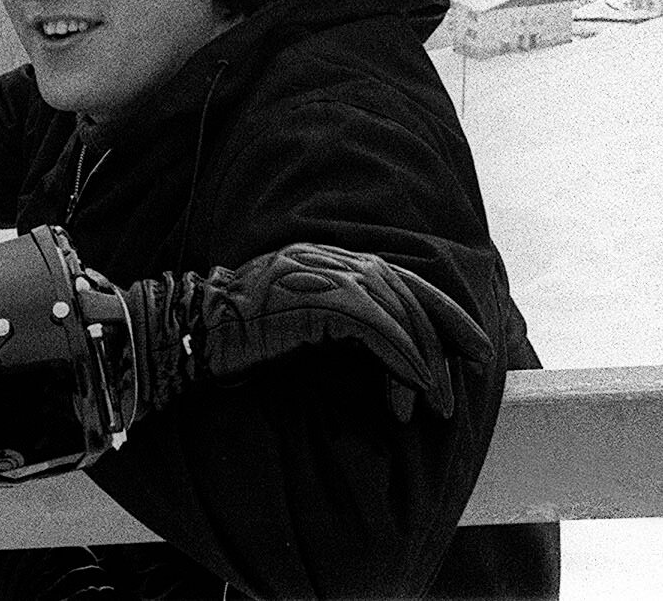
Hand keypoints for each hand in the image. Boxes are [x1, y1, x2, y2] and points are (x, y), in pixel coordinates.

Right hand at [118, 243, 491, 424]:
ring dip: (426, 362)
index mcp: (324, 260)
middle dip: (449, 330)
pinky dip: (404, 362)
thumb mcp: (294, 324)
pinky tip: (413, 391)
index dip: (439, 307)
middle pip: (408, 290)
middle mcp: (329, 260)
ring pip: (399, 312)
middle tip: (475, 369)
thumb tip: (382, 351)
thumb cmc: (232, 338)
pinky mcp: (318, 301)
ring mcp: (323, 276)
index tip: (469, 343)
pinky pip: (380, 330)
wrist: (187, 332)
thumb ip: (334, 324)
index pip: (397, 276)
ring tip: (439, 404)